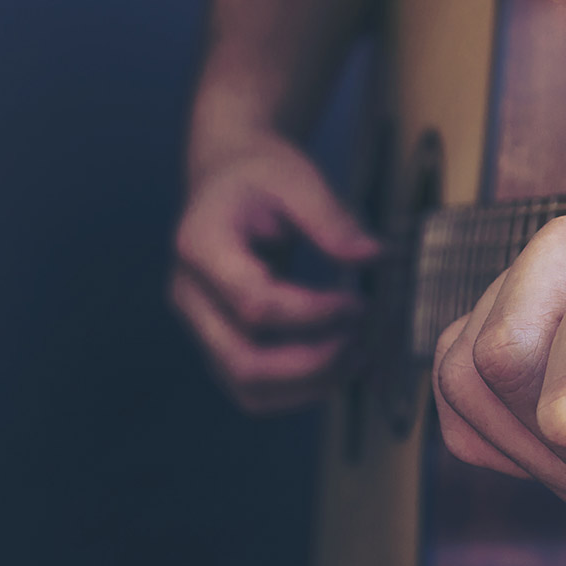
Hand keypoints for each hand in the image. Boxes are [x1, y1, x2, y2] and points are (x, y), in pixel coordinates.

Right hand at [171, 134, 380, 413]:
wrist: (228, 178)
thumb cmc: (262, 175)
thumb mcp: (298, 179)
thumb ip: (333, 220)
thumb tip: (375, 257)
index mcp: (200, 247)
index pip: (255, 304)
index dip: (314, 314)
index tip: (360, 302)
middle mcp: (190, 295)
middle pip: (243, 360)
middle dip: (312, 364)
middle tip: (363, 344)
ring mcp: (201, 324)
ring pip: (247, 387)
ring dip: (309, 386)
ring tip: (360, 359)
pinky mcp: (219, 341)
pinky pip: (254, 388)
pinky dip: (300, 389)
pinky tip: (341, 367)